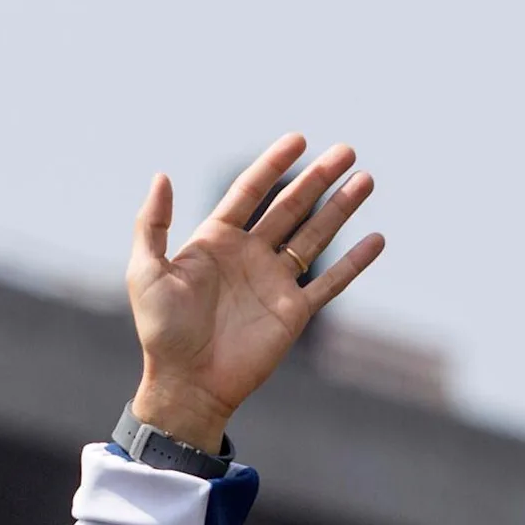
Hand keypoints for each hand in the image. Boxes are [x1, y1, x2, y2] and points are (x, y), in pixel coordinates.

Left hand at [126, 134, 381, 450]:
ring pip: (315, 236)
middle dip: (318, 178)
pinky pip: (330, 283)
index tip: (298, 139)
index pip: (250, 191)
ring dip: (341, 208)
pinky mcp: (293, 312)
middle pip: (291, 206)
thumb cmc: (161, 332)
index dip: (273, 164)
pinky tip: (377, 240)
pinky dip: (354, 263)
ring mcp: (274, 282)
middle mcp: (249, 256)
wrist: (186, 384)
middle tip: (347, 150)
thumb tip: (162, 176)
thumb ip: (153, 224)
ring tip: (366, 180)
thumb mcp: (146, 273)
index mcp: (216, 241)